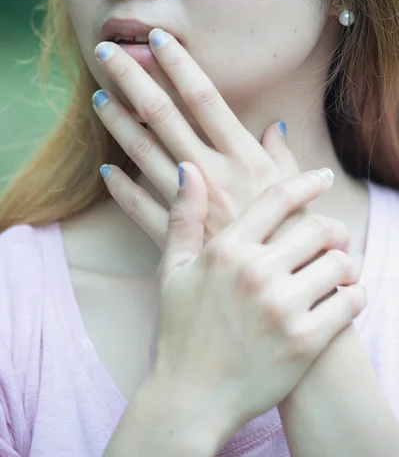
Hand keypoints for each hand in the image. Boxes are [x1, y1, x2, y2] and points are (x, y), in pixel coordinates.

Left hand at [93, 30, 299, 250]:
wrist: (281, 290)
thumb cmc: (296, 237)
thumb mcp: (296, 190)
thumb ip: (282, 156)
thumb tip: (272, 126)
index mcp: (244, 156)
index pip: (205, 99)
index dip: (180, 66)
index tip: (158, 40)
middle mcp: (211, 172)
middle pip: (164, 116)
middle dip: (133, 80)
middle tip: (107, 53)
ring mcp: (190, 203)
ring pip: (143, 153)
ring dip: (118, 123)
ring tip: (99, 98)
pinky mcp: (177, 236)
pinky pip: (139, 207)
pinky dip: (121, 188)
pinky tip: (105, 169)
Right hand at [149, 164, 365, 442]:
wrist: (190, 397)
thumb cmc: (180, 330)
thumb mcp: (172, 269)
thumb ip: (182, 216)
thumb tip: (188, 169)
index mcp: (225, 250)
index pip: (279, 199)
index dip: (307, 182)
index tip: (324, 177)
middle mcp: (255, 273)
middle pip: (318, 228)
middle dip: (332, 229)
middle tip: (331, 237)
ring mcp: (282, 308)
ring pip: (339, 263)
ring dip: (342, 264)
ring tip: (334, 272)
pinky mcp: (305, 341)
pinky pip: (350, 301)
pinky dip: (353, 296)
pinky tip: (341, 299)